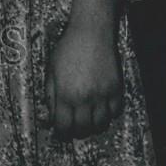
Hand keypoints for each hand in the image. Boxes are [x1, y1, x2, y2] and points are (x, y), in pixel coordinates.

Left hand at [45, 22, 123, 139]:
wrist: (91, 33)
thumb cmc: (67, 48)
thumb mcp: (51, 70)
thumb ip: (50, 94)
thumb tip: (49, 114)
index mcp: (65, 94)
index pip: (63, 126)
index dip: (61, 132)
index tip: (61, 130)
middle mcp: (84, 99)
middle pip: (83, 130)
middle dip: (77, 130)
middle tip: (74, 124)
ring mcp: (102, 96)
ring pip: (101, 125)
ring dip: (93, 124)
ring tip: (87, 116)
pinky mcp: (116, 90)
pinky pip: (115, 112)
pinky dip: (108, 113)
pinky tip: (101, 105)